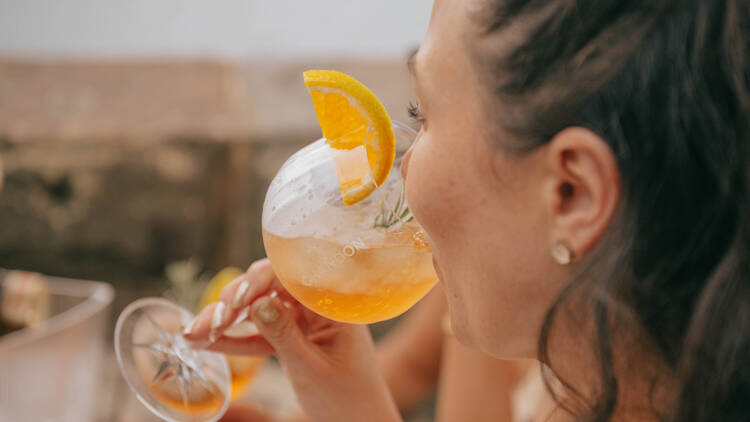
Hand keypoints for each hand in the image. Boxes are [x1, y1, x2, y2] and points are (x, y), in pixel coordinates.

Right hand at [183, 259, 400, 421]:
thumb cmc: (347, 399)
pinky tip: (204, 343)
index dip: (260, 280)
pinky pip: (259, 335)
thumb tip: (256, 301)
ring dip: (225, 321)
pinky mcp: (291, 340)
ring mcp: (302, 322)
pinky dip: (233, 340)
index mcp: (333, 304)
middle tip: (208, 322)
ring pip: (258, 311)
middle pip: (269, 288)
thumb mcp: (311, 368)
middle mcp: (317, 305)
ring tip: (192, 332)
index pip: (293, 275)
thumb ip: (284, 334)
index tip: (235, 299)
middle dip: (233, 302)